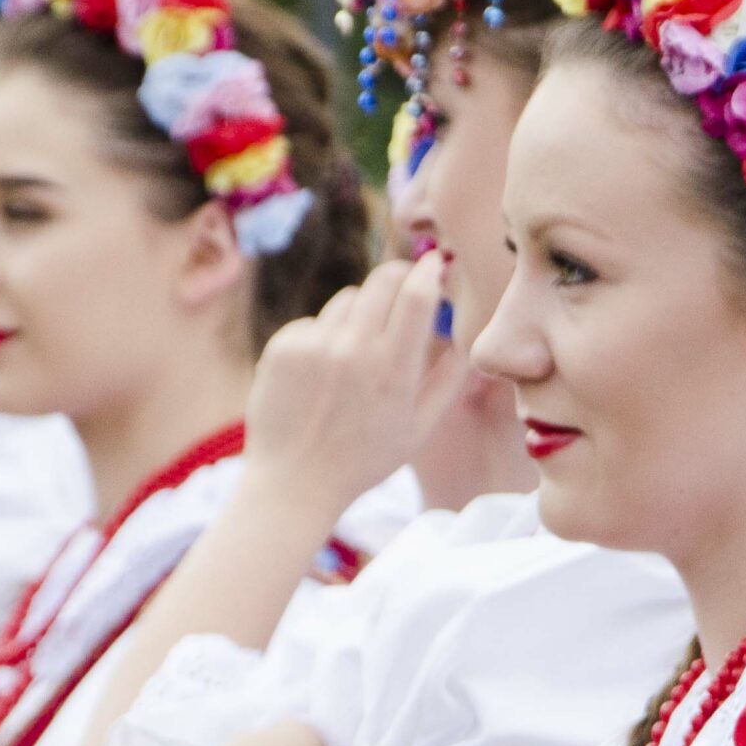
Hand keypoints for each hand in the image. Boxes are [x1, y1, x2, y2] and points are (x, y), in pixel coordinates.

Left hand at [240, 257, 467, 528]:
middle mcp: (353, 350)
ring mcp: (313, 346)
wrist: (294, 483)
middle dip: (400, 276)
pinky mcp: (283, 347)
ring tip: (358, 353)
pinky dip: (325, 336)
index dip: (430, 270)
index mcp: (393, 370)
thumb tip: (463, 334)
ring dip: (362, 313)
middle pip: (382, 280)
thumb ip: (449, 378)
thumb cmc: (365, 460)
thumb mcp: (421, 428)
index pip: (417, 294)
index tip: (437, 261)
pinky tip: (322, 373)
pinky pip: (314, 322)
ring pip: (348, 299)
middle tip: (405, 286)